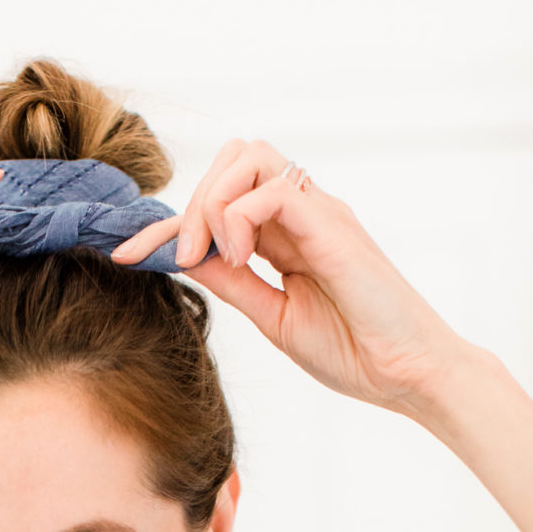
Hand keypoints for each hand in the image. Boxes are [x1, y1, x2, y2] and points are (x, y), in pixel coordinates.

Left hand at [111, 138, 464, 415]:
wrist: (409, 375)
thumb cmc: (354, 351)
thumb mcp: (273, 317)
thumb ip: (233, 283)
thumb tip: (186, 259)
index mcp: (287, 236)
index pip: (218, 205)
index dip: (164, 227)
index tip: (123, 255)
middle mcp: (303, 213)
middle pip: (232, 158)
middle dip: (189, 203)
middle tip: (181, 259)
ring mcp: (320, 213)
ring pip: (250, 156)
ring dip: (212, 201)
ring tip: (210, 255)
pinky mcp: (333, 224)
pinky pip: (273, 189)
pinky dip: (240, 217)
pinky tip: (241, 258)